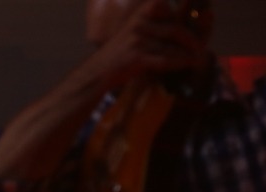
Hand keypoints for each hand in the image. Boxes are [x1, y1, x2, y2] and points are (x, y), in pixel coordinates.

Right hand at [93, 0, 208, 88]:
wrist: (99, 71)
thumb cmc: (122, 52)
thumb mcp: (140, 28)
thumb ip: (162, 23)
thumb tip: (197, 19)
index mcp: (144, 10)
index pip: (169, 8)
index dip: (187, 12)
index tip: (204, 16)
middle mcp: (140, 21)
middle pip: (176, 28)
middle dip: (193, 40)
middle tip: (202, 49)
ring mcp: (138, 38)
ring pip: (173, 46)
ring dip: (188, 54)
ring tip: (198, 59)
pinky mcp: (137, 55)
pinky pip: (166, 59)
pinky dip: (179, 63)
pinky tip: (187, 65)